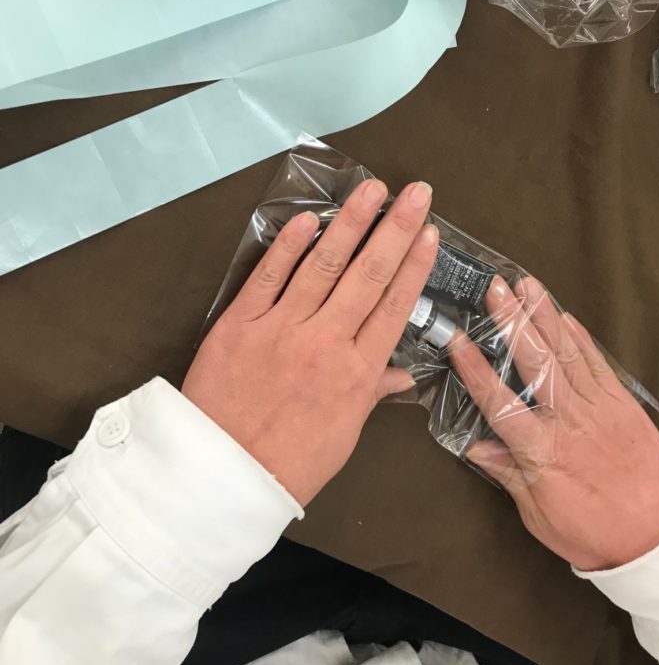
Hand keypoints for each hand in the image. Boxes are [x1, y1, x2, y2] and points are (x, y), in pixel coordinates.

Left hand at [183, 179, 437, 505]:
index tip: (430, 233)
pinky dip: (287, 246)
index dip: (415, 265)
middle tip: (416, 192)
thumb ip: (371, 393)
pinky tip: (307, 218)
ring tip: (372, 189)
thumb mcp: (344, 435)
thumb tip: (401, 374)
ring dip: (350, 223)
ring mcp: (281, 329)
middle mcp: (325, 342)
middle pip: (368, 275)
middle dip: (396, 229)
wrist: (223, 475)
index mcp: (356, 372)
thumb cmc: (290, 463)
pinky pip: (267, 277)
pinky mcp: (240, 324)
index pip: (394, 306)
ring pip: (323, 265)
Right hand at [450, 276, 658, 571]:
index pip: (498, 401)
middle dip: (512, 321)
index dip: (475, 368)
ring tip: (527, 285)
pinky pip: (597, 363)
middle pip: (534, 362)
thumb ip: (509, 475)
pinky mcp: (622, 404)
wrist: (658, 537)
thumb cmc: (595, 533)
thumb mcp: (539, 516)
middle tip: (495, 288)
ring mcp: (598, 407)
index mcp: (541, 451)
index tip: (457, 339)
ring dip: (544, 316)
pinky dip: (581, 338)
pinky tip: (565, 316)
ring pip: (566, 353)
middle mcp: (568, 420)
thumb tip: (476, 446)